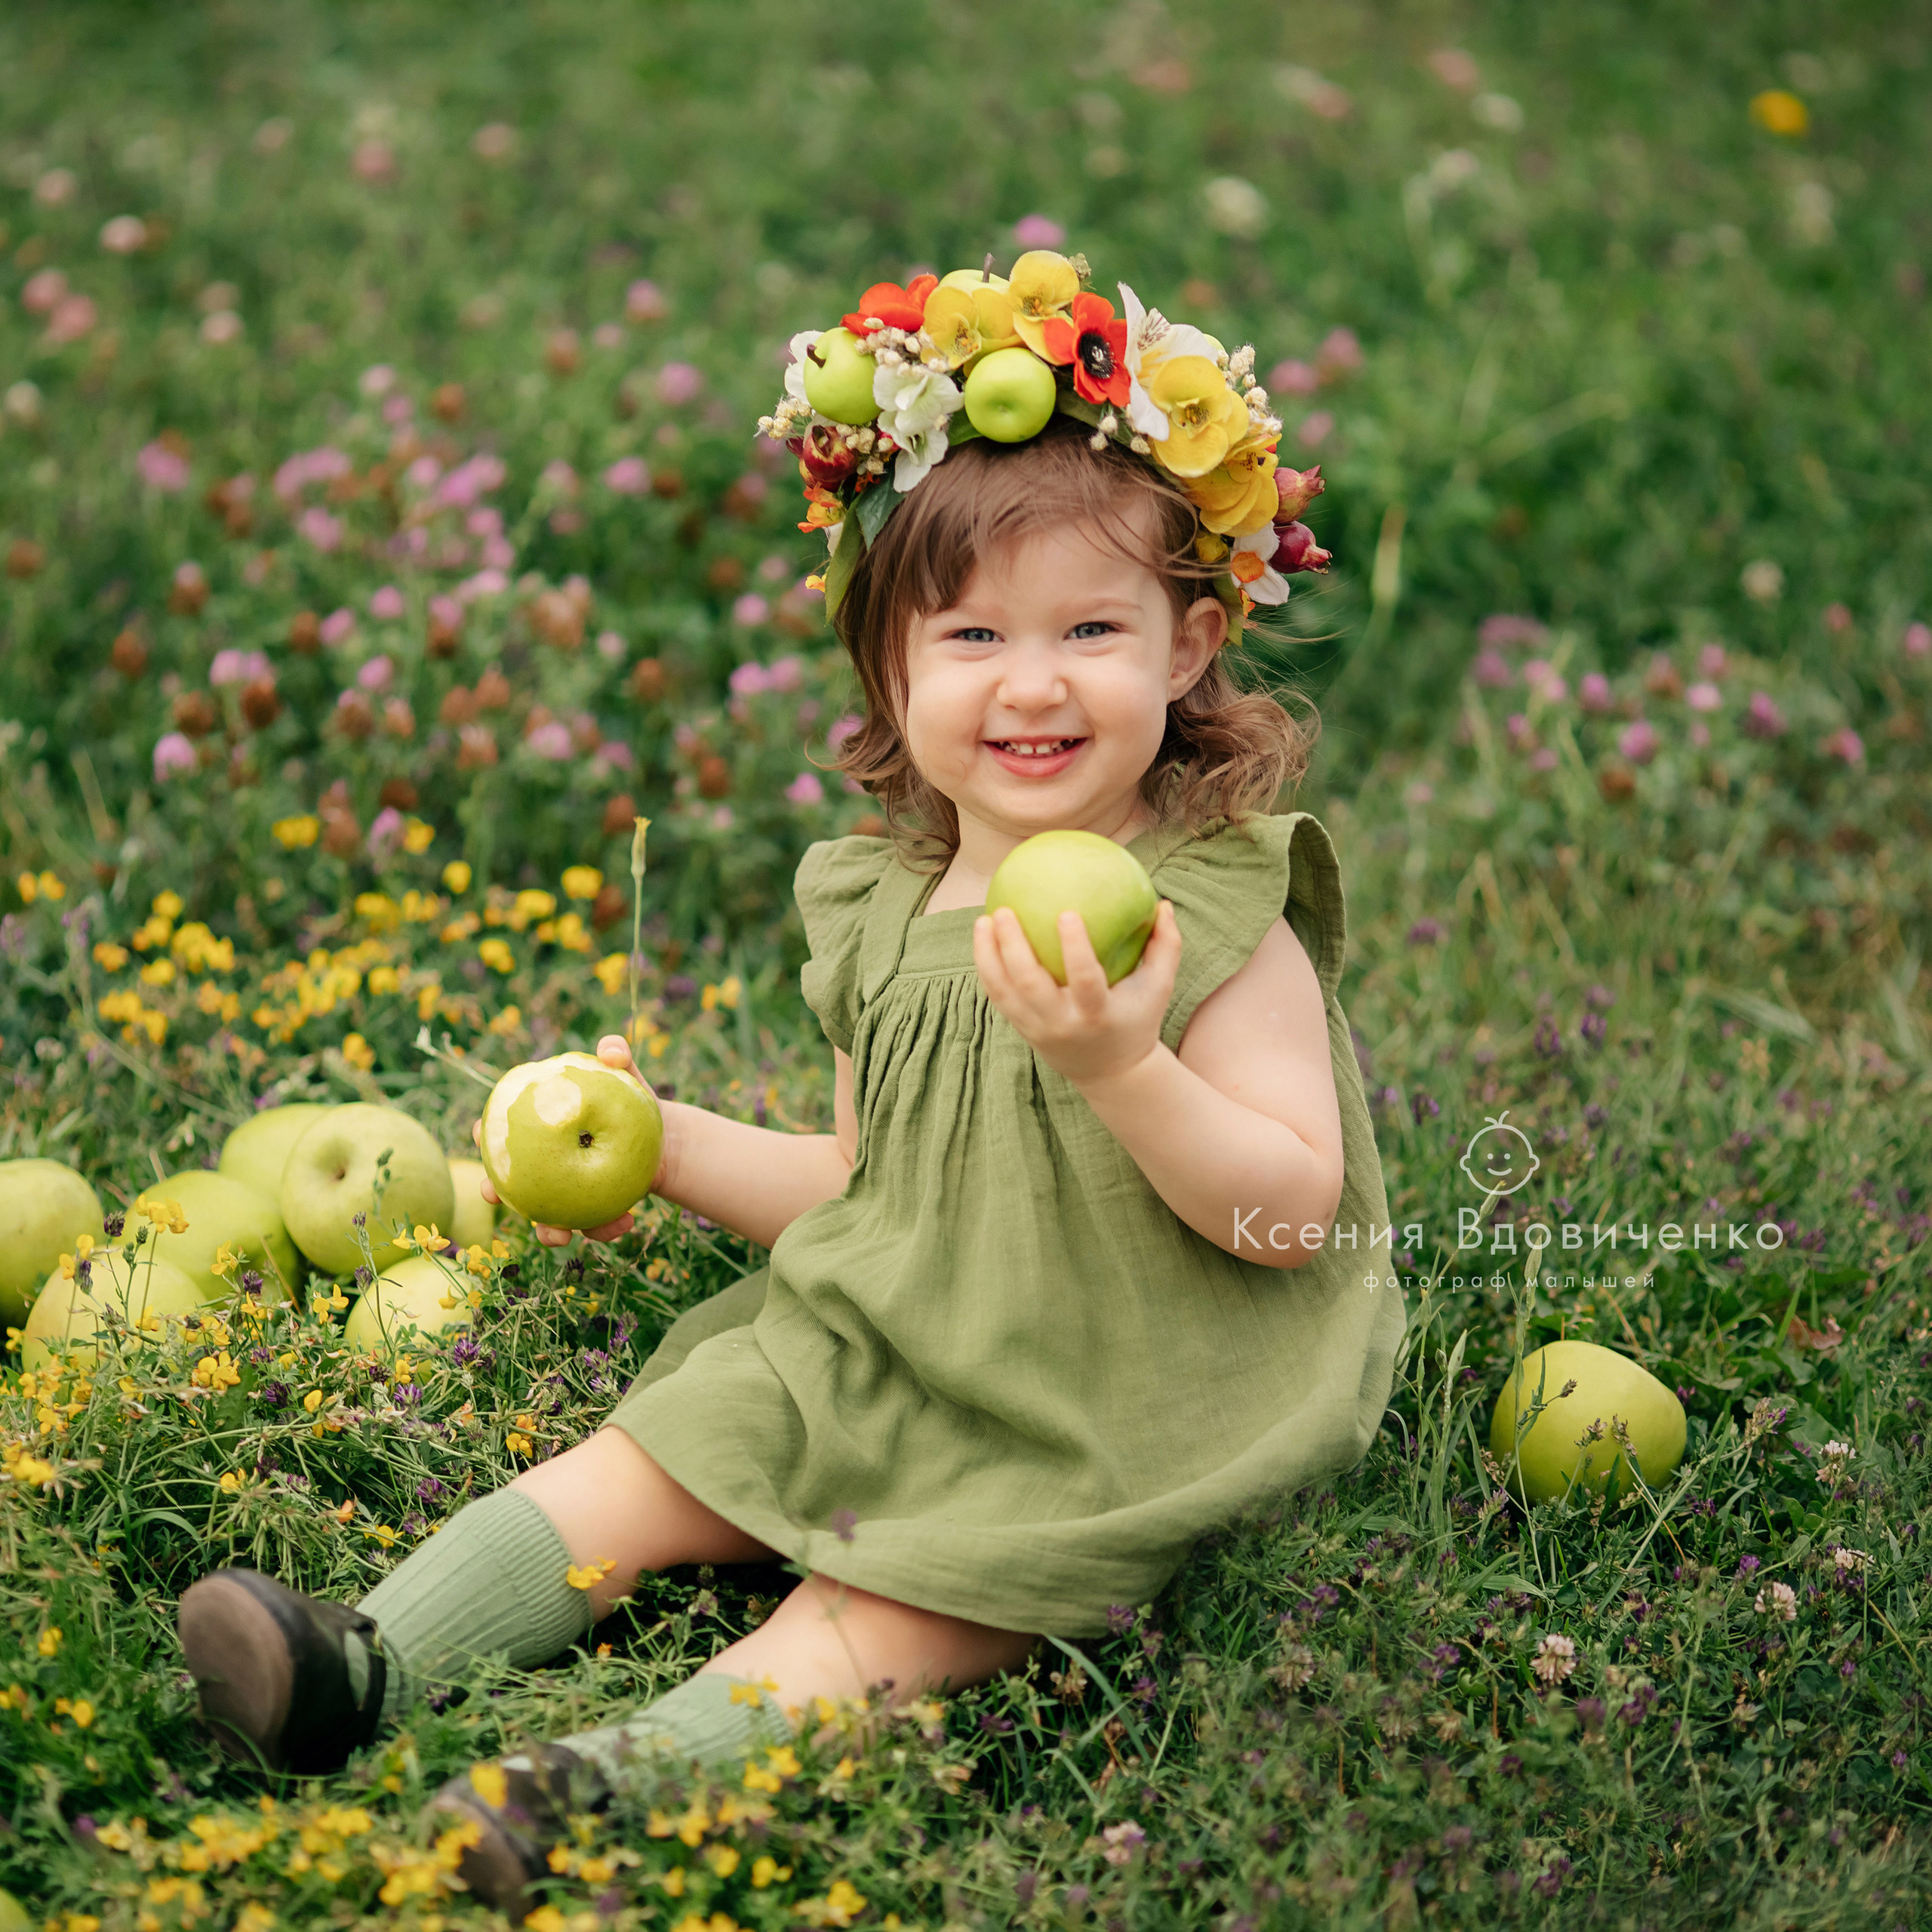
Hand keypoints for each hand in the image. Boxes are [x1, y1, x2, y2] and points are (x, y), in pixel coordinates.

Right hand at [471, 1033, 671, 1246]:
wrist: (662, 1138)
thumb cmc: (631, 1099)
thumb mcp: (627, 1074)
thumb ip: (618, 1053)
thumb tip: (611, 1051)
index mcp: (540, 1127)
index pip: (501, 1128)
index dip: (485, 1134)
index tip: (482, 1134)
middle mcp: (543, 1164)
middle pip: (506, 1181)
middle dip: (494, 1191)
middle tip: (496, 1194)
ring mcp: (563, 1193)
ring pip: (545, 1218)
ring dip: (548, 1232)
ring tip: (561, 1235)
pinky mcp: (589, 1213)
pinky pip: (592, 1227)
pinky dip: (605, 1229)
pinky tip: (626, 1222)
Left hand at [972, 901, 1179, 1088]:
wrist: (1111, 1073)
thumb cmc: (1136, 1018)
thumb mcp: (1158, 989)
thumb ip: (1166, 947)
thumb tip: (1164, 903)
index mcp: (1098, 1013)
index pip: (1085, 980)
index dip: (1075, 948)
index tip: (1066, 913)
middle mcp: (1063, 1023)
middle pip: (1030, 984)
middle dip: (1013, 946)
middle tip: (1004, 910)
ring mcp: (1038, 1028)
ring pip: (1003, 991)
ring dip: (988, 955)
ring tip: (983, 920)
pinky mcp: (1022, 1029)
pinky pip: (997, 996)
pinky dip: (987, 967)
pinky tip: (983, 938)